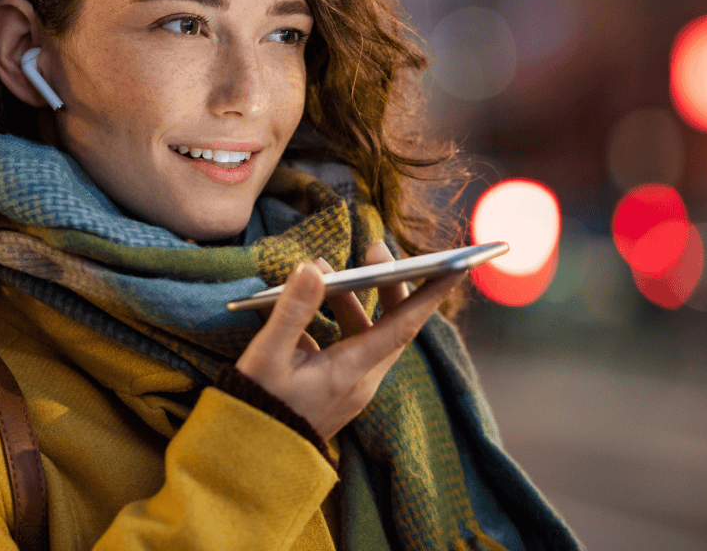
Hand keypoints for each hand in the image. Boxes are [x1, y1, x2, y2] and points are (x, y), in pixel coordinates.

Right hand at [234, 242, 463, 441]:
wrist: (251, 458)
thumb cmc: (258, 407)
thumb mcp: (268, 355)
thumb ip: (292, 310)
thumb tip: (311, 268)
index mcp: (351, 371)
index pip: (403, 326)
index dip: (430, 294)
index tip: (455, 266)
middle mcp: (361, 379)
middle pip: (391, 324)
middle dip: (387, 283)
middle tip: (374, 248)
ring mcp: (351, 386)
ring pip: (367, 333)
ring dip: (351, 299)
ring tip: (321, 269)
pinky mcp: (337, 389)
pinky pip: (349, 346)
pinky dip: (336, 320)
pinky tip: (307, 307)